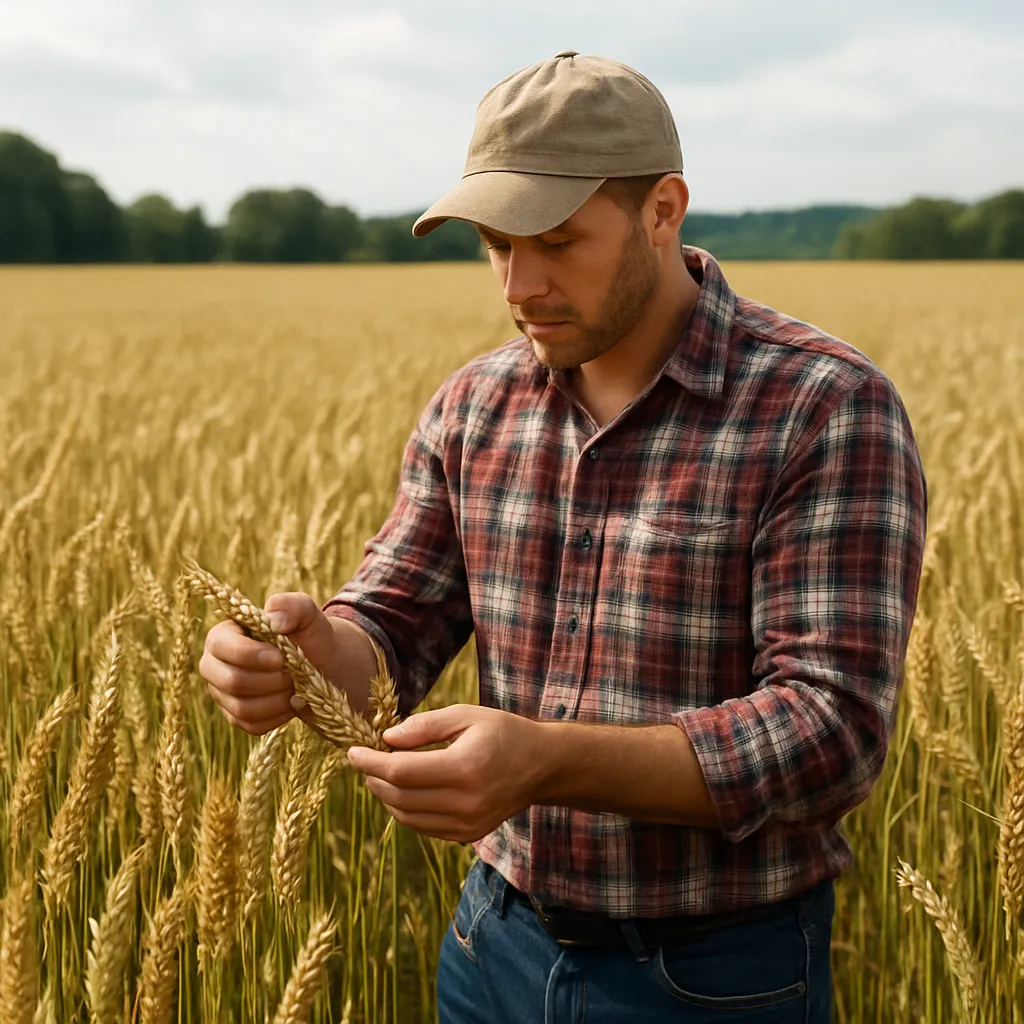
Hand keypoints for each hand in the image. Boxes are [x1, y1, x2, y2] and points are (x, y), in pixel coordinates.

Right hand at [198, 591, 338, 735]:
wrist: (323, 666)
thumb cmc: (310, 636)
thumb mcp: (308, 615)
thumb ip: (292, 606)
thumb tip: (272, 620)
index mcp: (224, 635)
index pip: (221, 646)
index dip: (250, 655)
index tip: (280, 658)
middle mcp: (215, 665)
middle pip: (231, 681)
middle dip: (269, 681)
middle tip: (294, 674)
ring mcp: (223, 694)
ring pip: (242, 708)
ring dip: (277, 700)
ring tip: (296, 686)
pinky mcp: (236, 717)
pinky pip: (252, 725)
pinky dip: (278, 716)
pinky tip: (293, 702)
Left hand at [347, 704, 547, 842]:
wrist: (541, 766)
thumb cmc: (503, 732)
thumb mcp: (465, 715)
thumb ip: (424, 726)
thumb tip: (386, 738)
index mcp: (465, 767)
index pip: (401, 771)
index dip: (370, 762)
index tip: (354, 750)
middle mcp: (466, 802)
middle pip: (399, 797)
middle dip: (374, 778)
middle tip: (366, 760)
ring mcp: (467, 824)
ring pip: (407, 817)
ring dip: (385, 796)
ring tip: (381, 774)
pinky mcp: (468, 835)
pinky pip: (423, 827)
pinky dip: (404, 810)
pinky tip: (403, 790)